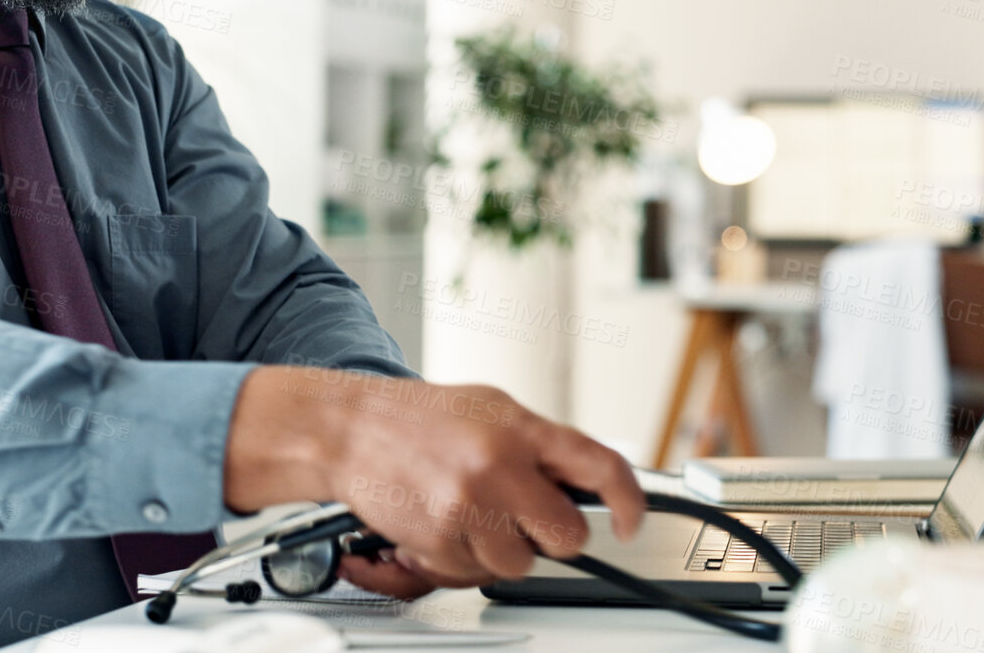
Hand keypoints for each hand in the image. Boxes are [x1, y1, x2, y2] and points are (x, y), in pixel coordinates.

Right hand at [222, 365, 644, 595]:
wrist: (353, 428)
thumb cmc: (423, 418)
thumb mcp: (494, 408)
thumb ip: (541, 444)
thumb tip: (586, 482)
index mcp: (522, 428)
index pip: (601, 467)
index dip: (628, 501)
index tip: (631, 520)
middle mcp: (499, 467)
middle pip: (567, 536)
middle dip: (553, 535)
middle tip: (526, 517)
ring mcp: (467, 506)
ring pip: (519, 564)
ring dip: (504, 551)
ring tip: (477, 515)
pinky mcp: (437, 539)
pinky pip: (472, 573)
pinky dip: (463, 559)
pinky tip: (447, 524)